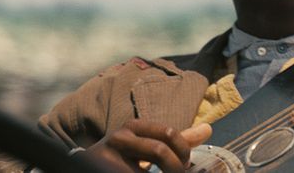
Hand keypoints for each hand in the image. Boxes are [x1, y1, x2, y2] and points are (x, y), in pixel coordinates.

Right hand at [84, 119, 211, 172]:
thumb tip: (208, 128)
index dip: (183, 151)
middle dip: (176, 167)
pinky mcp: (102, 170)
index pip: (168, 133)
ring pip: (146, 171)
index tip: (186, 164)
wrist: (85, 167)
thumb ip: (176, 139)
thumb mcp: (148, 144)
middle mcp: (119, 137)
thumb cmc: (125, 158)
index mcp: (134, 126)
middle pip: (160, 151)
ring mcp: (108, 157)